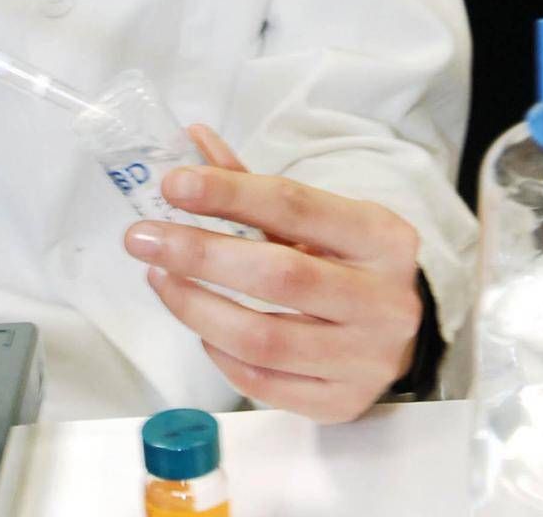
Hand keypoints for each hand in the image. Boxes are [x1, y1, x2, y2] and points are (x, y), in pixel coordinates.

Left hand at [124, 125, 422, 423]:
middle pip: (278, 275)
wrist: (401, 331)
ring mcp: (365, 358)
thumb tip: (192, 140)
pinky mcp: (341, 403)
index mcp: (379, 238)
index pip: (295, 207)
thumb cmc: (346, 263)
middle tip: (141, 238)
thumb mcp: (317, 218)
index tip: (172, 185)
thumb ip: (252, 184)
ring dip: (196, 306)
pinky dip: (219, 354)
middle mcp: (382, 300)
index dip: (228, 193)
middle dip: (199, 253)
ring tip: (159, 278)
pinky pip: (262, 382)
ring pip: (263, 338)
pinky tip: (199, 327)